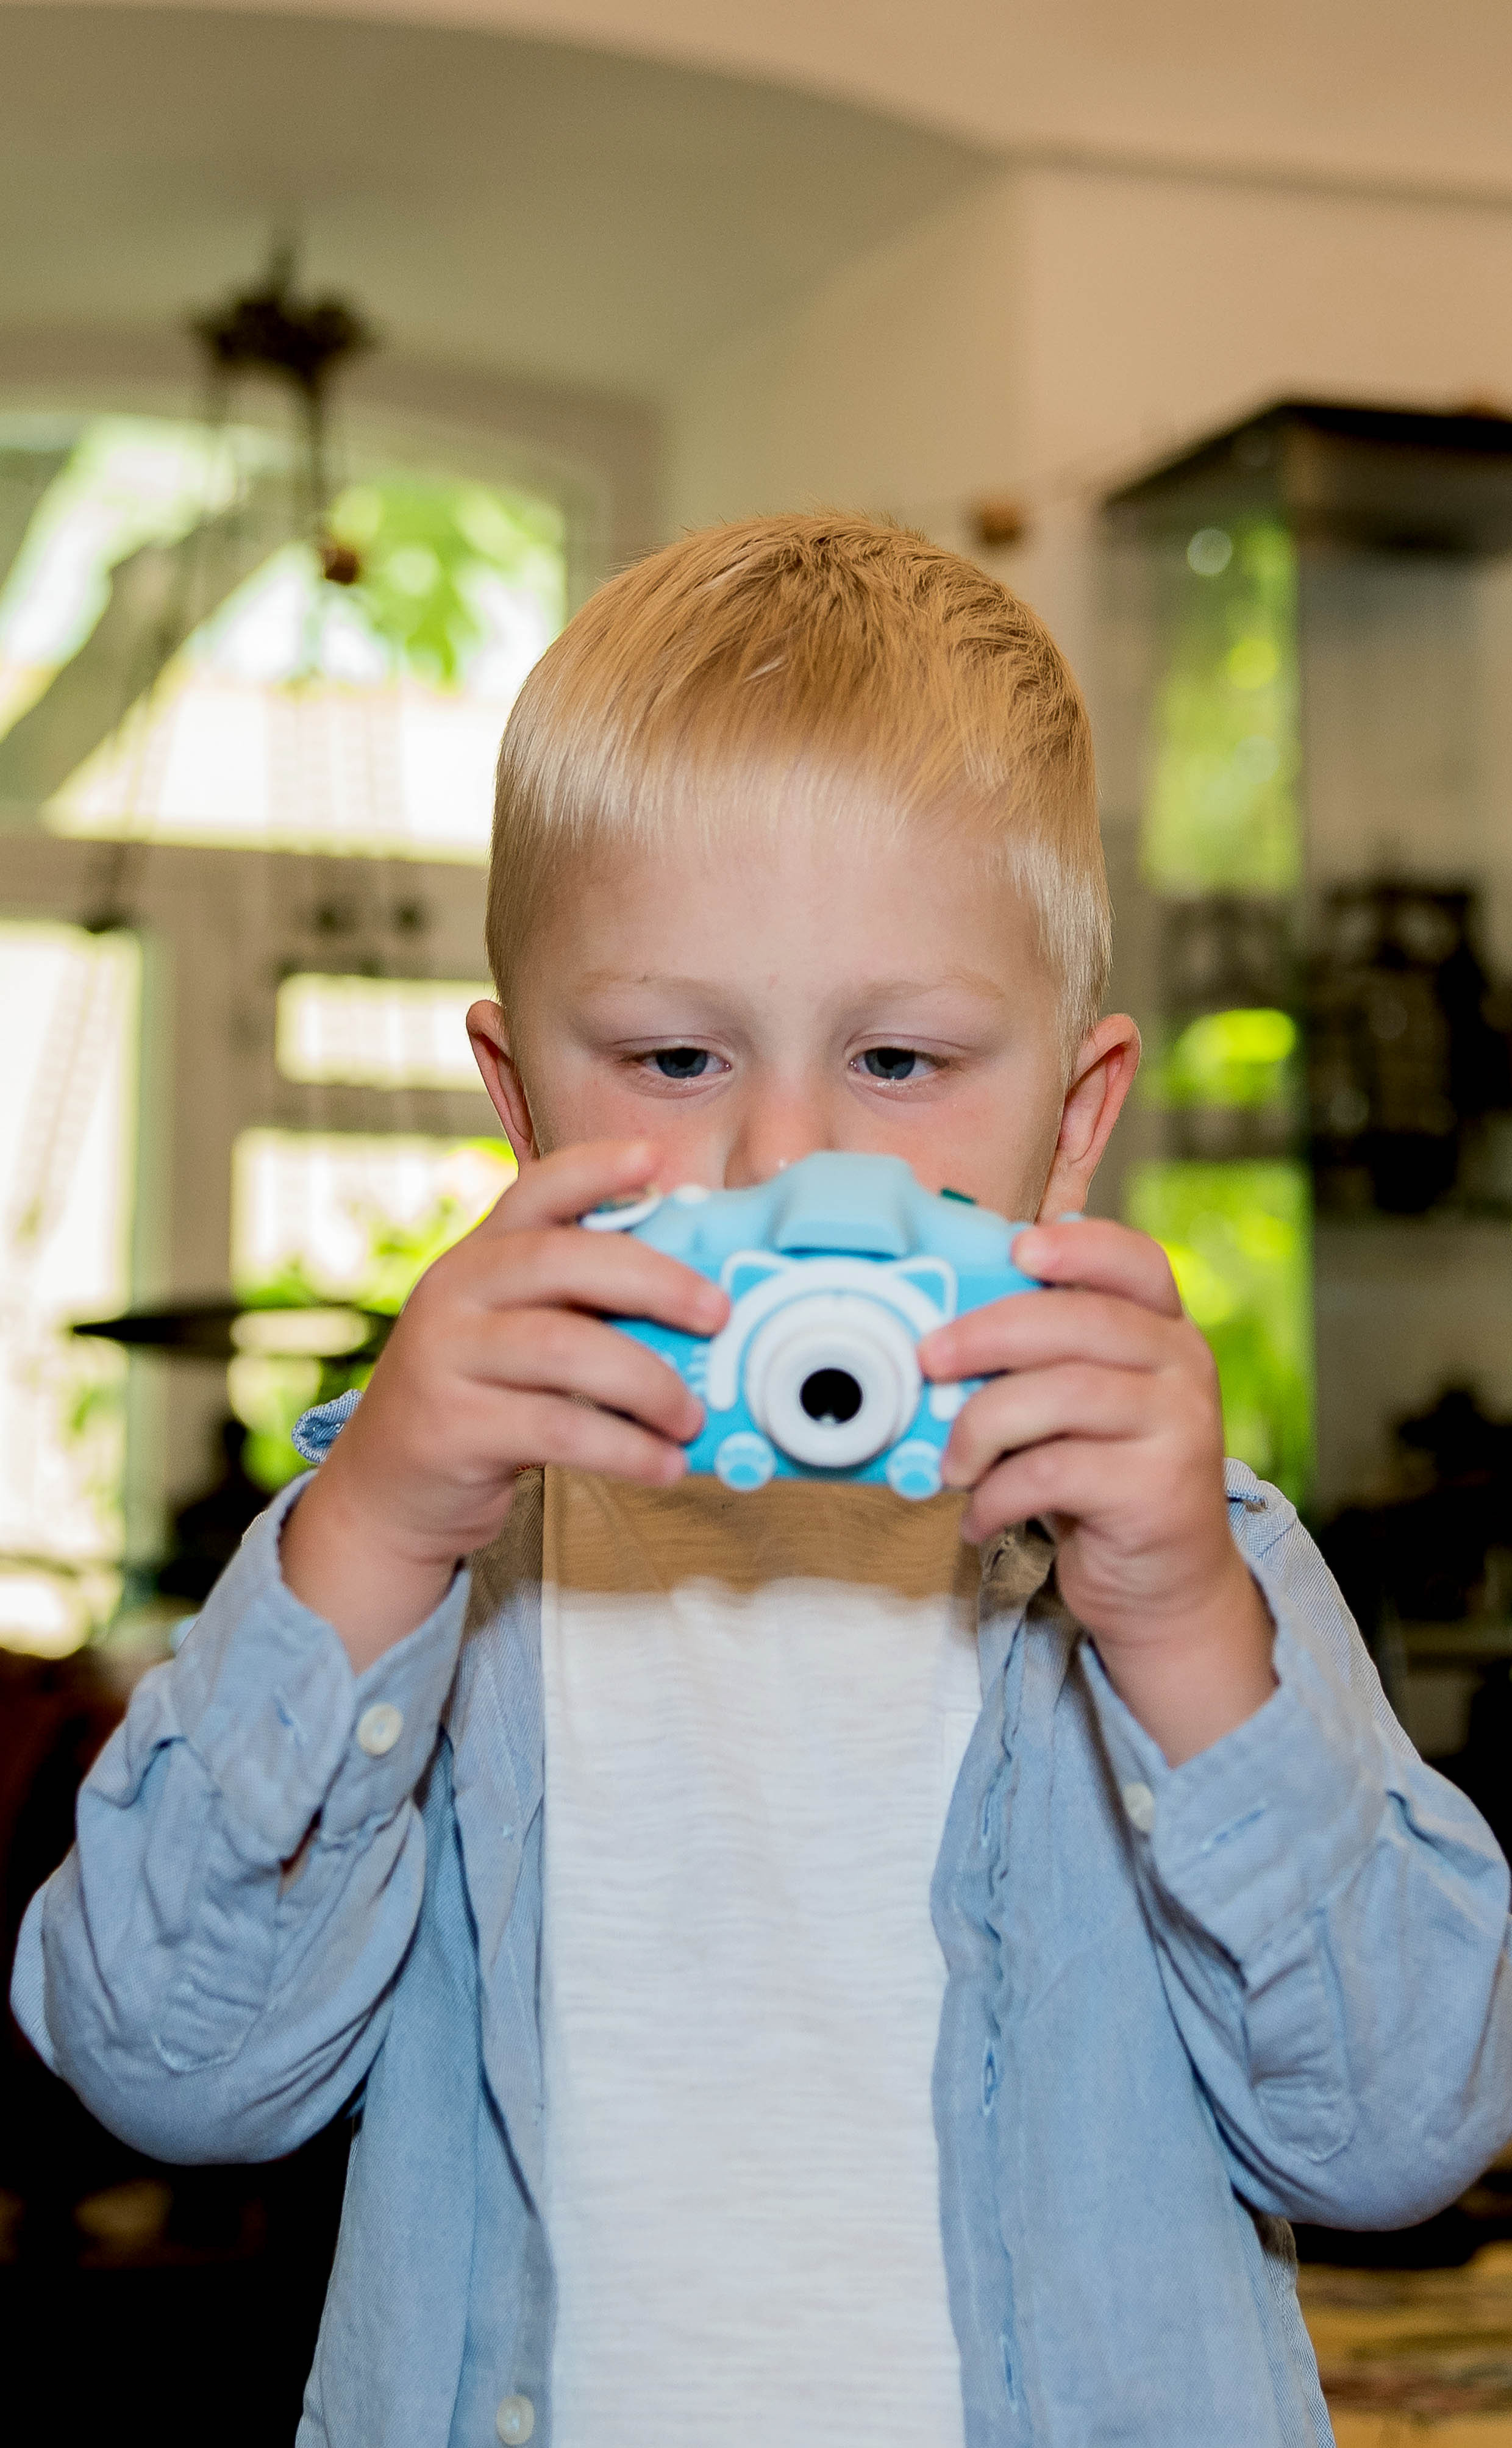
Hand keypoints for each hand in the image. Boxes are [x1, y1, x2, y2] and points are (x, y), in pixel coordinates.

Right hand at [281, 1140, 728, 1667]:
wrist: (389, 1492)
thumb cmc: (481, 1401)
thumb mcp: (514, 1333)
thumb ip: (581, 1306)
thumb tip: (702, 1299)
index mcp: (479, 1256)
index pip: (535, 1191)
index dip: (594, 1169)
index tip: (652, 1157)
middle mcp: (454, 1292)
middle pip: (561, 1260)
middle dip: (654, 1281)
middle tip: (718, 1313)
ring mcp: (445, 1357)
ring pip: (564, 1348)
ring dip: (648, 1382)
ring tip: (691, 1416)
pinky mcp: (451, 1427)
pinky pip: (558, 1428)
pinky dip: (626, 1448)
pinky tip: (663, 1464)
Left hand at [918, 1218, 1274, 1764]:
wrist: (1166, 1585)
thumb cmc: (1104, 1480)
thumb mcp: (1082, 1407)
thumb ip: (1040, 1363)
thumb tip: (938, 1335)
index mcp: (1165, 1331)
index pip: (1137, 1262)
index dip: (1079, 1244)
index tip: (1016, 1247)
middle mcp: (1184, 1367)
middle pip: (1082, 1321)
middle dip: (989, 1332)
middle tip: (929, 1357)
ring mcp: (1178, 1428)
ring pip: (1062, 1394)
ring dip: (983, 1424)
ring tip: (952, 1464)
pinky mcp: (1156, 1491)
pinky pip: (1052, 1472)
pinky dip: (996, 1494)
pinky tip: (978, 1515)